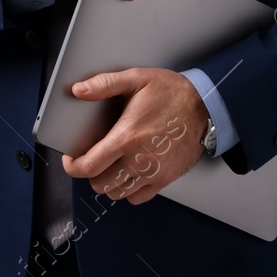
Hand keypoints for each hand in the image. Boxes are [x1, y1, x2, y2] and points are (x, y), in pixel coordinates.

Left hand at [61, 67, 209, 204]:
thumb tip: (78, 89)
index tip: (70, 159)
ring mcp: (153, 173)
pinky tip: (129, 173)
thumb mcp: (136, 78)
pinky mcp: (165, 179)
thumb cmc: (172, 92)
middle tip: (92, 159)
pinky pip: (138, 198)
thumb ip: (104, 84)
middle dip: (90, 173)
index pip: (89, 166)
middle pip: (100, 185)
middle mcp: (139, 160)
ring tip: (110, 165)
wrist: (206, 106)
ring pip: (117, 194)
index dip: (72, 167)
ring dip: (109, 183)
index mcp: (127, 137)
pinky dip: (128, 190)